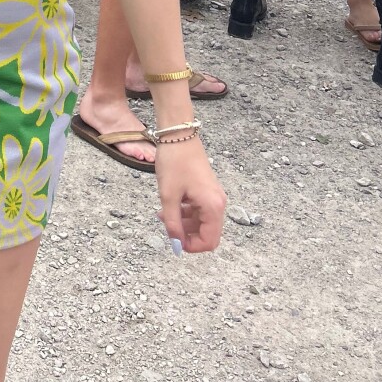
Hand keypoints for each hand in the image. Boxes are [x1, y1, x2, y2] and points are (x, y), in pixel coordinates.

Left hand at [155, 139, 226, 253]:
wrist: (178, 135)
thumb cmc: (174, 162)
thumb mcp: (168, 196)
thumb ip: (172, 223)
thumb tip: (176, 245)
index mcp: (213, 207)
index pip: (209, 241)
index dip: (191, 246)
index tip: (173, 241)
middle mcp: (218, 203)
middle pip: (207, 233)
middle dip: (186, 235)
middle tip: (167, 225)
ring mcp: (213, 195)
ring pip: (201, 222)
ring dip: (184, 223)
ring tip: (163, 214)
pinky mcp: (207, 189)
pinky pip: (199, 210)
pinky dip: (186, 212)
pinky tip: (169, 205)